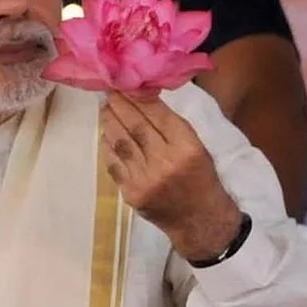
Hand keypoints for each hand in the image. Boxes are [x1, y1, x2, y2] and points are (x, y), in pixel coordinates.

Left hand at [100, 91, 240, 261]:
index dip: (137, 98)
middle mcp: (165, 162)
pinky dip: (107, 146)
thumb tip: (142, 96)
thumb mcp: (197, 146)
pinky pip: (113, 164)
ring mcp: (145, 180)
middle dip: (119, 106)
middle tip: (109, 93)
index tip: (124, 85)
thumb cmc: (201, 177)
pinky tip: (106, 135)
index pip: (156, 115)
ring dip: (110, 123)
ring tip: (106, 110)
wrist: (200, 221)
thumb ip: (170, 124)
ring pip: (120, 143)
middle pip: (135, 127)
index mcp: (187, 147)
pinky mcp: (131, 193)